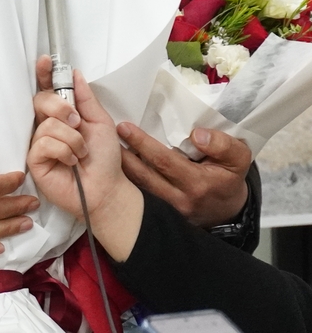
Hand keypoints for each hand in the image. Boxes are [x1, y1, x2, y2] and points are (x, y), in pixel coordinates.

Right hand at [28, 56, 142, 261]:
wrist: (106, 189)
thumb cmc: (104, 158)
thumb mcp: (101, 122)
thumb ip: (87, 98)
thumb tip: (75, 73)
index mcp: (61, 114)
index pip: (47, 89)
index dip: (43, 74)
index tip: (45, 61)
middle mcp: (46, 125)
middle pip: (40, 101)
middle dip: (60, 107)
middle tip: (77, 122)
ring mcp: (38, 142)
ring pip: (46, 124)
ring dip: (72, 138)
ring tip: (81, 153)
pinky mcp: (33, 159)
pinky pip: (44, 143)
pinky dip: (64, 151)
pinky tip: (71, 162)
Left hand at [117, 120, 250, 226]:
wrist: (228, 210)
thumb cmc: (228, 177)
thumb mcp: (238, 158)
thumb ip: (223, 144)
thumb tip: (197, 135)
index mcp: (198, 184)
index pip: (164, 161)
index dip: (142, 143)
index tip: (124, 127)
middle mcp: (179, 200)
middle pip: (143, 175)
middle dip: (122, 154)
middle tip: (104, 133)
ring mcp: (166, 210)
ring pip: (136, 187)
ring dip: (118, 167)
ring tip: (102, 146)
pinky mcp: (158, 214)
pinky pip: (136, 195)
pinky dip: (123, 179)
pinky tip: (111, 164)